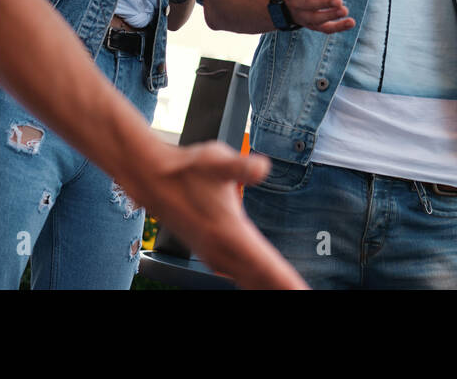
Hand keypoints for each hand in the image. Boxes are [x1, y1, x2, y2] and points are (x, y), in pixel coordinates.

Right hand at [122, 141, 306, 288]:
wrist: (151, 180)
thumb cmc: (185, 169)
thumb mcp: (215, 160)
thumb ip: (240, 166)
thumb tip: (263, 167)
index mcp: (228, 233)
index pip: (265, 264)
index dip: (286, 282)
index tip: (302, 293)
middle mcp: (221, 250)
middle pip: (259, 279)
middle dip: (282, 289)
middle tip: (304, 296)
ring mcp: (214, 254)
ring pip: (248, 279)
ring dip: (267, 287)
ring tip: (291, 292)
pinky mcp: (210, 253)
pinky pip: (239, 275)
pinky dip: (254, 282)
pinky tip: (262, 284)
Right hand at [279, 0, 355, 33]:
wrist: (289, 3)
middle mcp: (298, 3)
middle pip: (309, 5)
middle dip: (323, 4)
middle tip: (339, 0)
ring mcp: (305, 16)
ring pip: (316, 19)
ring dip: (331, 16)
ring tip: (345, 10)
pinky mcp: (314, 25)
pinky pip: (325, 28)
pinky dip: (338, 27)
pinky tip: (351, 22)